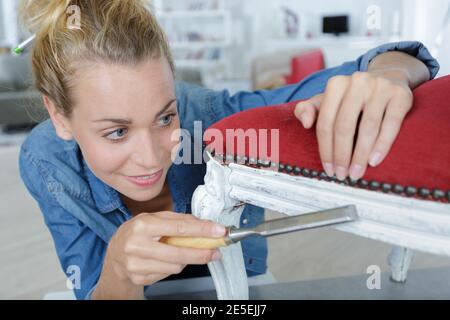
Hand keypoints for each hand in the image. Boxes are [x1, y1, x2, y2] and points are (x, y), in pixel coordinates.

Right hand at [106, 211, 224, 286]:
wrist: (114, 255)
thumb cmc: (137, 232)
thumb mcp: (154, 218)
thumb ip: (179, 220)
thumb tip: (204, 224)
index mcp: (143, 225)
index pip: (179, 228)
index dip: (202, 230)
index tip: (219, 231)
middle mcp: (136, 244)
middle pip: (178, 252)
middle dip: (201, 253)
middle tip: (216, 251)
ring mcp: (136, 264)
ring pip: (175, 266)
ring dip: (186, 260)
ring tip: (185, 253)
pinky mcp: (138, 278)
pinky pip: (167, 274)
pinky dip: (173, 267)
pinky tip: (167, 261)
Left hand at [294, 70, 413, 180]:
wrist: (388, 79)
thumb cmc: (352, 98)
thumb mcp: (327, 100)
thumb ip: (308, 110)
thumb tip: (305, 123)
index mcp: (336, 84)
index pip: (326, 122)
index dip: (325, 149)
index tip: (328, 169)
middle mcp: (357, 82)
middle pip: (345, 126)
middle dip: (342, 155)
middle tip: (342, 175)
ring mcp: (381, 87)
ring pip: (368, 128)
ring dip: (360, 155)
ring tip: (356, 173)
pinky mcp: (401, 95)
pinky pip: (391, 125)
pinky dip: (382, 145)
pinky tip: (374, 161)